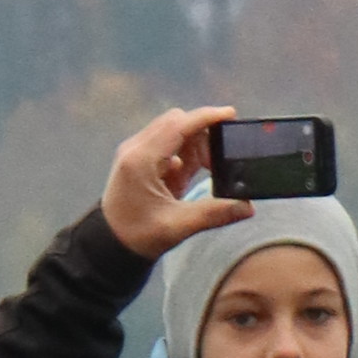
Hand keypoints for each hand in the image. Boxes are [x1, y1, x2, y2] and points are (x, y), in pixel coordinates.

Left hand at [99, 105, 249, 260]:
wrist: (110, 243)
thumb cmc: (138, 235)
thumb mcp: (178, 226)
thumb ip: (214, 214)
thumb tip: (247, 206)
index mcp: (141, 160)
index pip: (177, 126)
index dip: (205, 117)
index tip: (230, 114)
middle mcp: (136, 149)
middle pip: (177, 123)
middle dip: (204, 134)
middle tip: (222, 159)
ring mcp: (137, 152)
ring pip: (174, 132)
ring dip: (196, 145)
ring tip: (210, 170)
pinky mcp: (141, 159)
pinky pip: (169, 145)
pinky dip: (186, 153)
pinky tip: (191, 174)